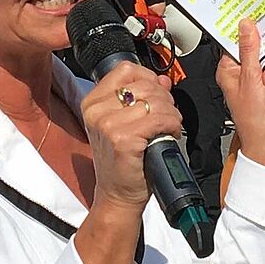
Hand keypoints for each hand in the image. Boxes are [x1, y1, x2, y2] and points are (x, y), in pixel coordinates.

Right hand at [80, 63, 183, 211]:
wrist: (118, 194)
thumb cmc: (122, 161)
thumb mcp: (125, 122)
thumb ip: (141, 97)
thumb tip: (162, 80)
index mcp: (92, 102)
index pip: (126, 69)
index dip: (148, 78)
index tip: (157, 94)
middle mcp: (96, 110)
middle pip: (144, 85)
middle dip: (164, 99)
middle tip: (166, 117)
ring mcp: (107, 124)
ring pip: (155, 101)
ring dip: (171, 114)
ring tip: (168, 127)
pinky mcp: (122, 138)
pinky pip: (159, 119)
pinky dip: (171, 125)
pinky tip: (169, 134)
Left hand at [217, 19, 264, 174]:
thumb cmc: (253, 119)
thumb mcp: (251, 80)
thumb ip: (251, 50)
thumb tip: (245, 25)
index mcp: (230, 69)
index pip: (238, 42)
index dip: (249, 35)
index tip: (259, 27)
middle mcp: (246, 72)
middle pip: (263, 49)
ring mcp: (264, 78)